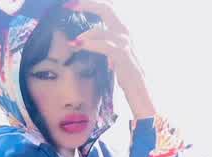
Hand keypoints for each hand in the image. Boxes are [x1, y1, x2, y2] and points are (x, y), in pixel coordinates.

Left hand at [64, 0, 156, 119]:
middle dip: (87, 5)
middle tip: (70, 5)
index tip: (73, 4)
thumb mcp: (114, 57)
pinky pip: (104, 45)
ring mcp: (126, 43)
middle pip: (107, 9)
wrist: (141, 92)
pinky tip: (79, 45)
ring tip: (73, 43)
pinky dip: (90, 44)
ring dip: (85, 35)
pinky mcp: (123, 56)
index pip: (108, 9)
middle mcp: (126, 32)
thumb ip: (105, 46)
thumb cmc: (127, 76)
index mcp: (123, 31)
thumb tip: (87, 42)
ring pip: (101, 30)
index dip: (91, 4)